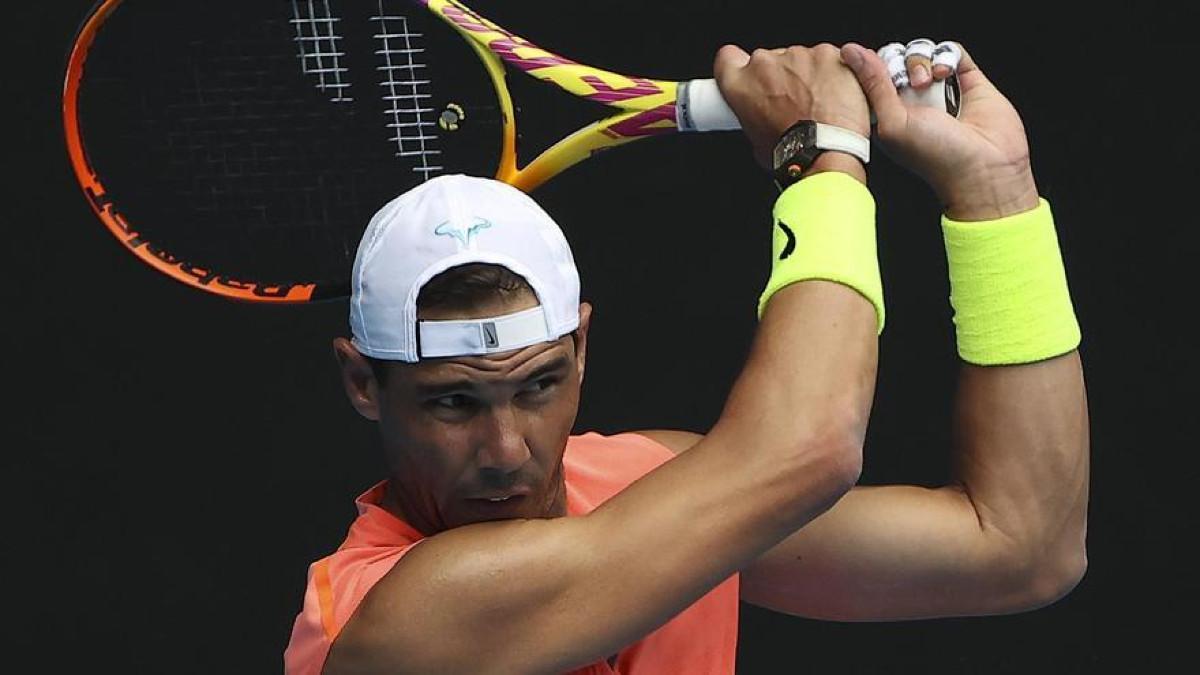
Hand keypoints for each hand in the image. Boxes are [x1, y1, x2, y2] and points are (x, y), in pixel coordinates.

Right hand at [713, 43, 870, 169]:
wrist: (828, 153)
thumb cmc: (794, 155)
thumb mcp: (757, 142)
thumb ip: (756, 115)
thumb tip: (765, 116)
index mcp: (740, 85)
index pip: (727, 58)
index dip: (738, 65)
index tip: (748, 75)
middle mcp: (765, 64)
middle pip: (769, 60)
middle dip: (780, 77)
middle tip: (794, 103)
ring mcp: (798, 56)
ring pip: (802, 58)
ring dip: (809, 76)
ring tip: (822, 106)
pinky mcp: (828, 54)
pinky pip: (830, 58)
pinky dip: (834, 72)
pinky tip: (840, 95)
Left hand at [841, 41, 1039, 219]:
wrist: (984, 166)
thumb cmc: (935, 157)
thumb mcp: (892, 122)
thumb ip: (872, 85)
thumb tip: (850, 52)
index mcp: (887, 113)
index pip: (870, 75)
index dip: (871, 67)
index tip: (878, 73)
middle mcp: (911, 100)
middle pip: (895, 58)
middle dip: (898, 62)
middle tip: (909, 83)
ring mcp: (938, 88)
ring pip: (920, 51)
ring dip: (921, 60)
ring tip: (928, 82)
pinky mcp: (966, 79)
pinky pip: (950, 50)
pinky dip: (945, 55)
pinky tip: (946, 74)